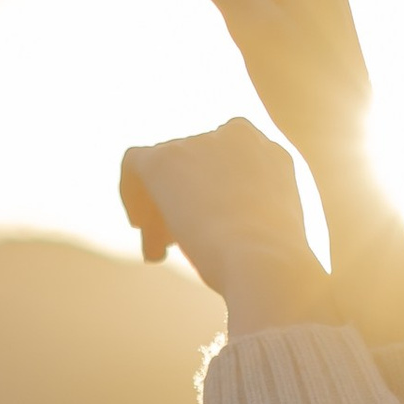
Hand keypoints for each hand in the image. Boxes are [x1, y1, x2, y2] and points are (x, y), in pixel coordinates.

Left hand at [118, 122, 332, 335]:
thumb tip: (215, 230)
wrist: (266, 261)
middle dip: (183, 205)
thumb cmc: (274, 266)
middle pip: (196, 167)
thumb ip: (249, 219)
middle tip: (175, 247)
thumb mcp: (271, 235)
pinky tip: (137, 225)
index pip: (230, 166)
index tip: (206, 232)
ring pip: (167, 172)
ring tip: (157, 252)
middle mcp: (239, 137)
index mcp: (270, 154)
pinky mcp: (166, 158)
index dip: (212, 198)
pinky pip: (134, 162)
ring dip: (160, 210)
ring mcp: (201, 143)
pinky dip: (130, 191)